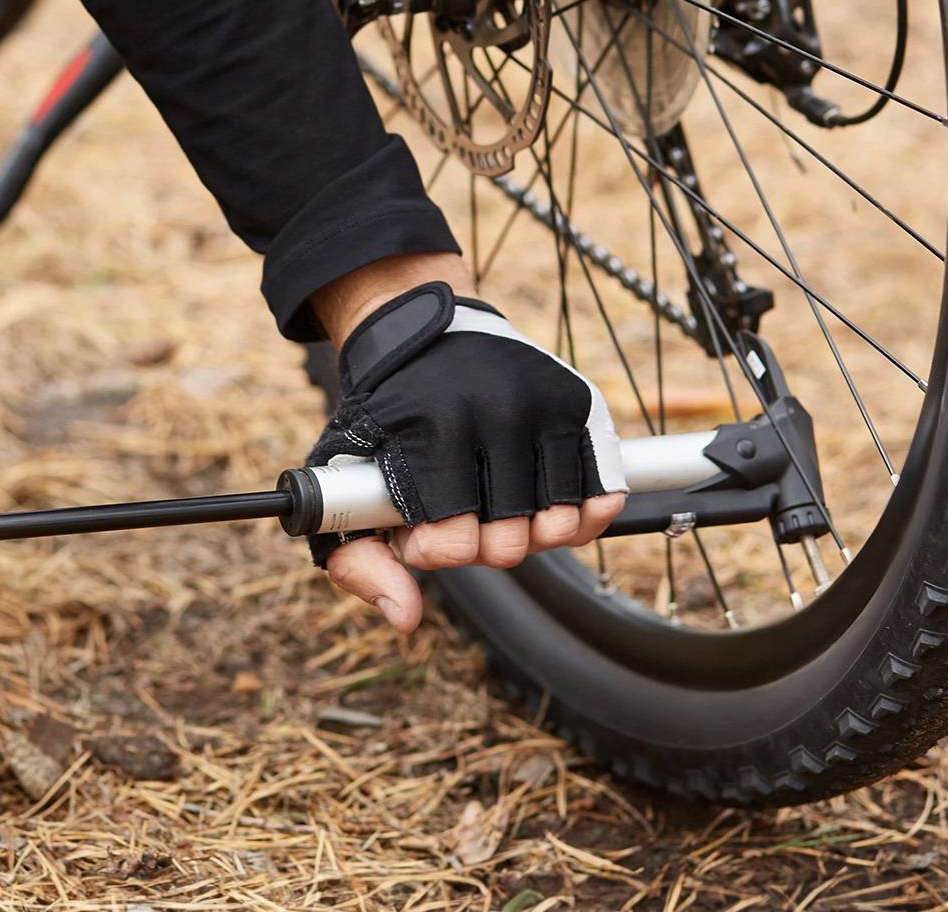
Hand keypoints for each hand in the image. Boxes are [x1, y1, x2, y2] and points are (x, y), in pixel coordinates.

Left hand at [305, 267, 626, 632]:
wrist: (424, 330)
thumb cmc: (385, 415)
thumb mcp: (343, 477)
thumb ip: (358, 559)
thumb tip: (406, 618)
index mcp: (434, 432)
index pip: (455, 543)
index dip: (435, 551)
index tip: (421, 528)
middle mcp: (497, 413)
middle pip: (511, 543)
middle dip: (483, 546)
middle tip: (464, 517)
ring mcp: (545, 405)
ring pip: (562, 525)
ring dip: (532, 534)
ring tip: (503, 510)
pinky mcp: (580, 401)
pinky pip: (604, 493)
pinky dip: (582, 516)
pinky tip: (549, 506)